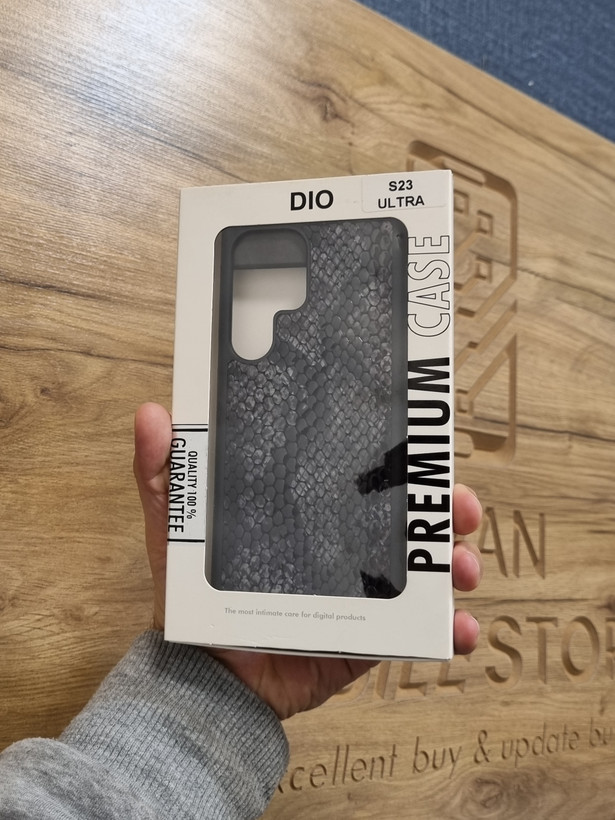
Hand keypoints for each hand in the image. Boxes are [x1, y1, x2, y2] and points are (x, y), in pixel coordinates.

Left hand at [134, 402, 482, 719]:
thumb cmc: (191, 597)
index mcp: (310, 514)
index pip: (365, 476)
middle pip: (408, 517)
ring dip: (458, 563)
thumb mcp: (174, 528)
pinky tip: (461, 628)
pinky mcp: (371, 638)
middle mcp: (343, 547)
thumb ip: (161, 475)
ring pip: (425, 570)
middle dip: (445, 508)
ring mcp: (362, 594)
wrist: (203, 681)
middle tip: (461, 506)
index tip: (428, 446)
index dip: (404, 460)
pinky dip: (449, 629)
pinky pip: (419, 632)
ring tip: (466, 566)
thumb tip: (152, 414)